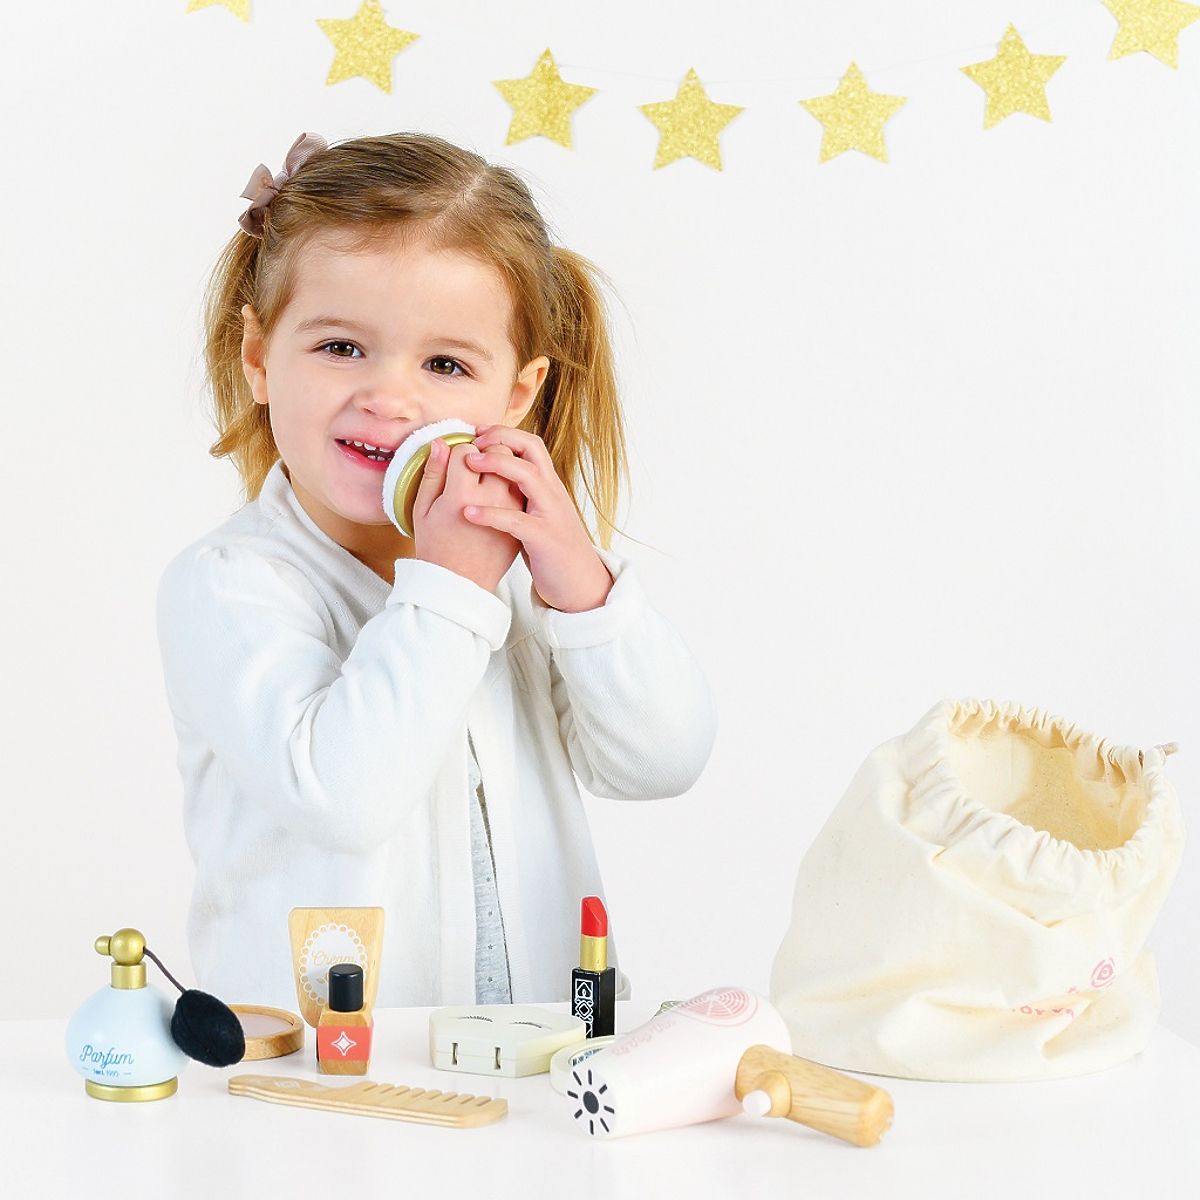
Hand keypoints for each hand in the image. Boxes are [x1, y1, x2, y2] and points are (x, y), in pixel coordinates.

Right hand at [411, 439, 523, 593]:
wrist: (460, 584)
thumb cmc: (436, 548)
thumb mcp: (423, 511)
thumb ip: (432, 474)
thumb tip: (441, 442)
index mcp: (460, 495)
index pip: (465, 450)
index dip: (457, 450)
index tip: (453, 462)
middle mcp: (490, 498)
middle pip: (497, 451)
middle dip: (486, 450)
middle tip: (474, 463)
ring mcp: (511, 509)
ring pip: (517, 466)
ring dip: (503, 464)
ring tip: (487, 476)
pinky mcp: (522, 519)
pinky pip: (523, 487)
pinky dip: (513, 483)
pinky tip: (497, 492)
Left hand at [461, 425, 613, 612]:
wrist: (581, 583)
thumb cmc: (552, 549)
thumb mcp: (538, 514)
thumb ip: (522, 494)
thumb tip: (497, 475)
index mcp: (548, 486)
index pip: (531, 445)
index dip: (504, 433)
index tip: (477, 432)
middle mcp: (552, 493)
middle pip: (532, 450)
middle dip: (500, 438)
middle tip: (471, 441)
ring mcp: (551, 514)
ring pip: (528, 476)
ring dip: (496, 464)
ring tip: (468, 464)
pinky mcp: (545, 539)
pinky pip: (517, 521)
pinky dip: (492, 515)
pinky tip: (468, 514)